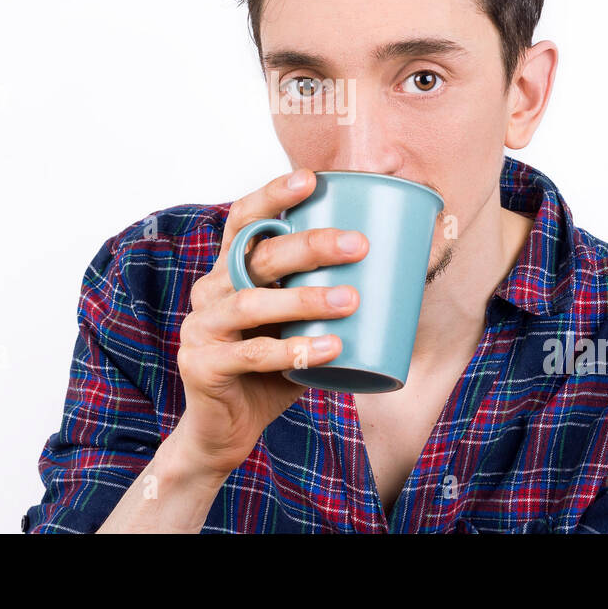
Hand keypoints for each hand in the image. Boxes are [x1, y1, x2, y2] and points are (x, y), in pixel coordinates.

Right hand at [174, 168, 366, 477]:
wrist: (225, 428)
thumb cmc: (271, 367)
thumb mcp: (297, 325)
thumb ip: (327, 298)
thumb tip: (406, 269)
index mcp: (230, 270)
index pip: (244, 221)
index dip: (272, 196)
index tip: (311, 179)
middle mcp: (210, 290)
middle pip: (257, 257)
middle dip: (309, 246)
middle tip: (358, 245)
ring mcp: (201, 327)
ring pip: (252, 303)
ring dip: (305, 299)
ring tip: (350, 300)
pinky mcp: (202, 365)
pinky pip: (251, 355)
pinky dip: (293, 350)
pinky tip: (329, 349)